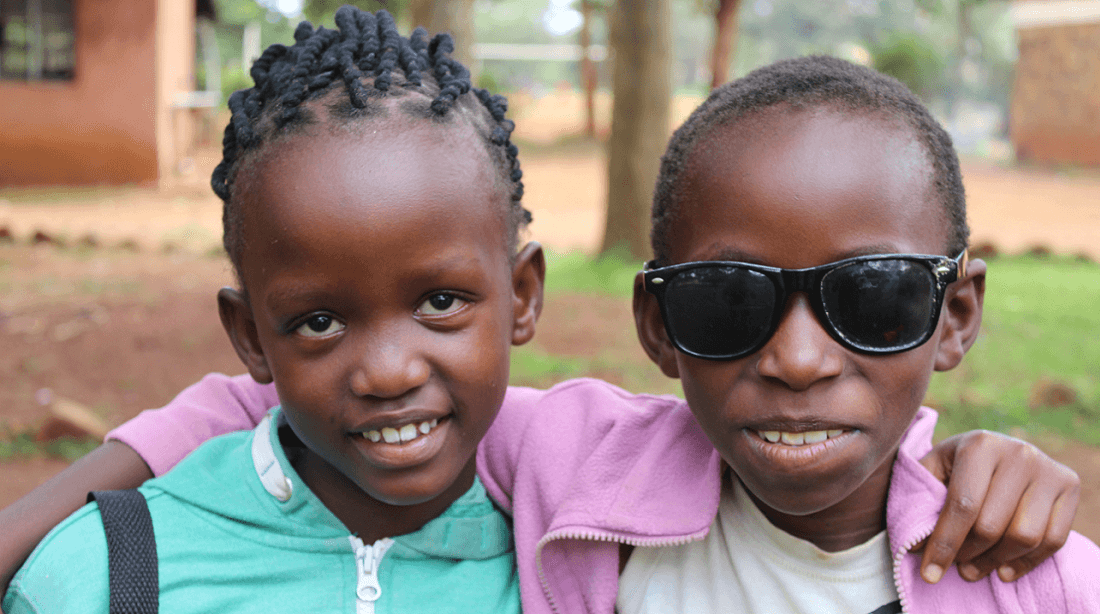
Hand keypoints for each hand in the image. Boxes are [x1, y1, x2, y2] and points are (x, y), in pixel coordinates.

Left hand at [917, 429, 1079, 583]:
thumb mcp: (934, 470)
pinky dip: (1027, 563)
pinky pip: (1054, 540)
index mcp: (980, 445)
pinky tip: (1004, 570)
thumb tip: (914, 545)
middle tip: (955, 565)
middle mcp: (1018, 454)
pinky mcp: (1069, 486)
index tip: (930, 573)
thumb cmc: (957, 466)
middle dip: (967, 553)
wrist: (997, 450)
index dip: (944, 544)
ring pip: (1025, 536)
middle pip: (992, 525)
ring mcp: (1048, 469)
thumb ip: (921, 501)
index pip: (962, 505)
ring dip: (995, 561)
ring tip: (974, 568)